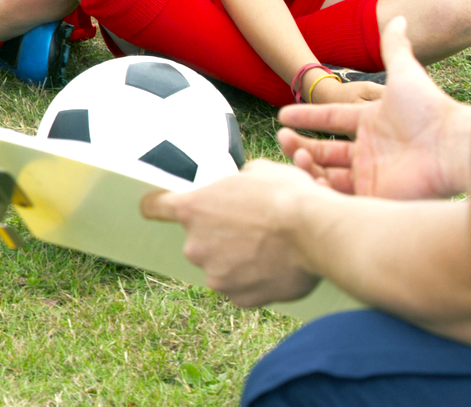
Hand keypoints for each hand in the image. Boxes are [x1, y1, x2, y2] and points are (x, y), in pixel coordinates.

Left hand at [141, 160, 324, 306]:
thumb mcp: (259, 172)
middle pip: (198, 241)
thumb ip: (236, 183)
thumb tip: (241, 185)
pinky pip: (241, 289)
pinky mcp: (238, 298)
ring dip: (238, 261)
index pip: (154, 208)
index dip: (158, 206)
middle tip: (251, 229)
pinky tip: (276, 267)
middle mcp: (194, 245)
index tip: (159, 207)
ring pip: (221, 267)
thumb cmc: (289, 196)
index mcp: (192, 209)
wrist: (317, 232)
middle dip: (219, 237)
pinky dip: (255, 281)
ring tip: (271, 249)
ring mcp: (215, 275)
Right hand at [278, 17, 470, 198]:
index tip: (282, 114)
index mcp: (372, 122)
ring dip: (305, 162)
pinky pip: (337, 196)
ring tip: (297, 152)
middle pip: (323, 149)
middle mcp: (369, 149)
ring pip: (325, 172)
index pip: (331, 119)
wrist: (451, 145)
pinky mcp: (372, 196)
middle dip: (298, 143)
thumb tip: (396, 16)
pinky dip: (319, 187)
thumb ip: (395, 47)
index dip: (307, 116)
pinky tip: (310, 175)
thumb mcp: (406, 73)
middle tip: (283, 136)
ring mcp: (369, 174)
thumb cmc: (430, 109)